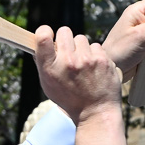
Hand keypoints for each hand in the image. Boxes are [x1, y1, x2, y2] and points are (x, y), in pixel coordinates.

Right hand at [34, 26, 124, 144]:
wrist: (96, 112)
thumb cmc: (70, 99)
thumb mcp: (49, 85)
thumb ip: (43, 63)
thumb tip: (40, 41)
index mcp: (51, 68)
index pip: (42, 37)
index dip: (44, 32)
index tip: (48, 34)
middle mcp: (68, 62)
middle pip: (64, 31)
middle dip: (65, 39)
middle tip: (68, 52)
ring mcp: (87, 60)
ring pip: (81, 38)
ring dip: (81, 48)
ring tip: (83, 64)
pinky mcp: (103, 60)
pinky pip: (96, 46)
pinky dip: (94, 54)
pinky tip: (94, 68)